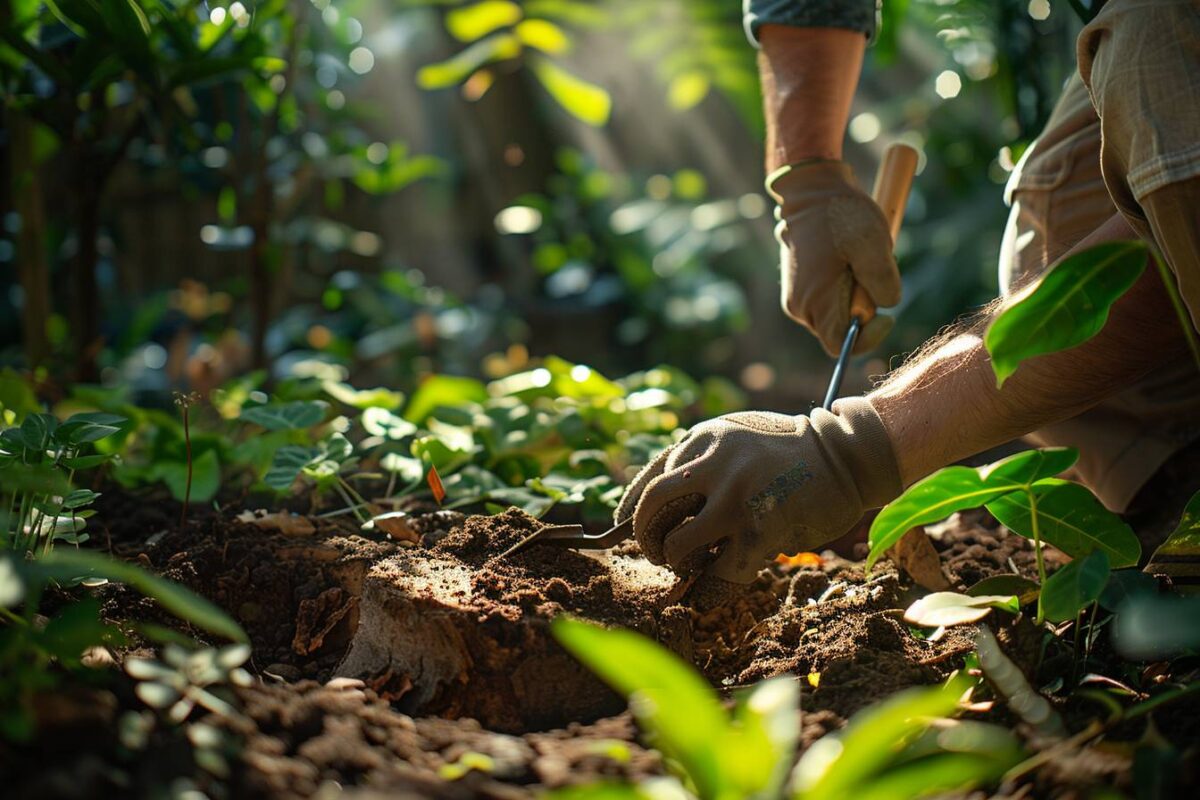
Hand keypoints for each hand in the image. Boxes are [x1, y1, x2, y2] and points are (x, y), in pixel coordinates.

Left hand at [614, 398, 901, 582]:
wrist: (847, 457)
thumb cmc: (792, 453)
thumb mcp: (738, 437)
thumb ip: (703, 461)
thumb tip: (665, 508)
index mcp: (704, 438)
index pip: (649, 478)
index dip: (630, 510)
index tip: (625, 528)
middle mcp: (712, 463)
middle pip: (651, 508)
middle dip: (646, 538)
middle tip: (658, 552)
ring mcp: (734, 497)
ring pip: (677, 544)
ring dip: (677, 563)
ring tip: (690, 566)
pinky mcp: (758, 530)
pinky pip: (718, 573)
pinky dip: (708, 590)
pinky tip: (709, 592)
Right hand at [769, 160, 900, 356]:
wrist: (810, 190)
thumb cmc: (840, 214)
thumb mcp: (872, 243)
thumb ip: (882, 281)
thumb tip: (885, 306)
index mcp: (815, 302)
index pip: (841, 346)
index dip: (868, 338)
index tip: (887, 316)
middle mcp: (800, 306)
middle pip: (841, 330)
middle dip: (864, 309)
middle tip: (872, 272)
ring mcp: (798, 297)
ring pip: (838, 314)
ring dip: (857, 295)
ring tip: (860, 259)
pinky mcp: (801, 286)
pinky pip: (831, 300)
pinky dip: (847, 286)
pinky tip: (850, 258)